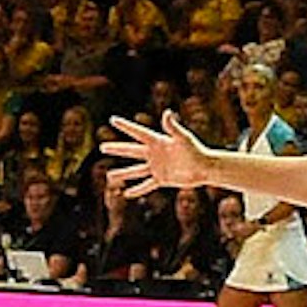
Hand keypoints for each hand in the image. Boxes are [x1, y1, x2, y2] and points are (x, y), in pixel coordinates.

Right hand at [98, 116, 216, 195]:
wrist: (204, 167)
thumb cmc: (195, 150)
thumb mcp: (183, 137)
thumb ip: (173, 127)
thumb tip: (166, 112)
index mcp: (158, 141)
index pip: (138, 133)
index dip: (126, 126)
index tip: (113, 120)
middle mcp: (154, 153)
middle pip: (132, 151)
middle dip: (117, 149)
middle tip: (102, 147)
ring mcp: (157, 167)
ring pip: (136, 170)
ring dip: (123, 173)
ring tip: (109, 176)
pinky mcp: (162, 179)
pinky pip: (147, 185)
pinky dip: (137, 190)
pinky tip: (127, 193)